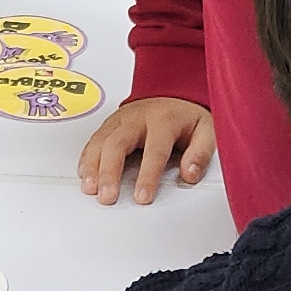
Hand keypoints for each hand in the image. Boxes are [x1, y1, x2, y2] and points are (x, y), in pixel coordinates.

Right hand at [80, 94, 215, 203]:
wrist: (173, 93)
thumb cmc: (187, 117)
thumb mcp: (206, 131)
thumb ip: (201, 153)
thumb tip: (189, 174)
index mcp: (164, 120)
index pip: (154, 150)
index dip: (147, 175)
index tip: (142, 197)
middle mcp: (138, 118)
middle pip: (117, 143)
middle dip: (110, 172)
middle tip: (107, 196)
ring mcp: (120, 119)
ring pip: (100, 140)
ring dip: (93, 166)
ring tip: (90, 188)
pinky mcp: (110, 124)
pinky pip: (93, 139)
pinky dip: (87, 157)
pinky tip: (84, 174)